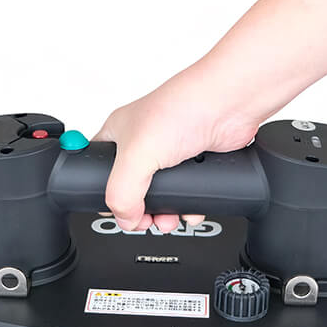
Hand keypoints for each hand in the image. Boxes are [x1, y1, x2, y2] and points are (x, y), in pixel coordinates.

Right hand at [94, 61, 262, 231]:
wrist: (229, 106)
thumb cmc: (181, 109)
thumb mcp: (136, 155)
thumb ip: (122, 192)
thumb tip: (125, 218)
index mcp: (118, 135)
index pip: (97, 169)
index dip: (101, 193)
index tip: (114, 211)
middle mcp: (143, 145)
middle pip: (131, 189)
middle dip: (138, 210)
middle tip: (144, 220)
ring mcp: (170, 155)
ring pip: (160, 194)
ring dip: (164, 213)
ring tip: (168, 219)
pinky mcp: (194, 164)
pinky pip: (186, 193)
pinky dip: (188, 206)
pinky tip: (190, 209)